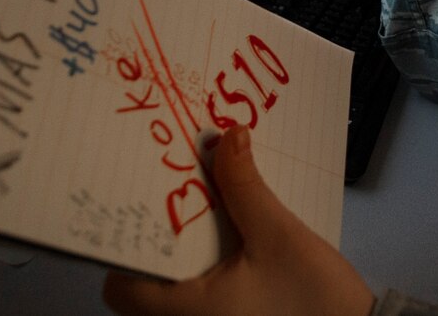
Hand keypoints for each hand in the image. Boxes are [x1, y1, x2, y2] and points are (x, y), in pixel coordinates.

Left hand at [103, 126, 374, 315]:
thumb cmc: (316, 304)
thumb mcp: (278, 236)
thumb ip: (246, 187)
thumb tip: (227, 139)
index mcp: (186, 311)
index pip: (121, 287)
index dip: (127, 245)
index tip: (143, 202)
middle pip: (148, 280)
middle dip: (163, 233)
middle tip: (179, 187)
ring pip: (177, 284)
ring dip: (188, 245)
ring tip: (207, 200)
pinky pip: (204, 289)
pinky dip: (209, 260)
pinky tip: (231, 229)